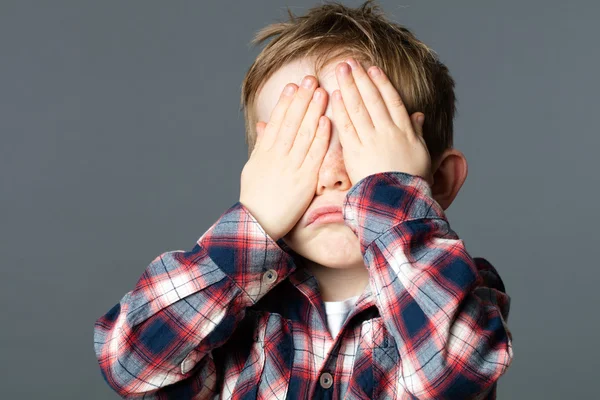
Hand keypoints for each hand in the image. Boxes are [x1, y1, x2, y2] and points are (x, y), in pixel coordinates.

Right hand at [239, 76, 329, 240]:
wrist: (258, 223)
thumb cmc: (256, 197)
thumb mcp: (252, 167)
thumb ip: (261, 144)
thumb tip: (264, 124)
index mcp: (264, 152)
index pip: (277, 121)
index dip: (286, 102)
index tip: (293, 85)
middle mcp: (277, 156)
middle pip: (291, 122)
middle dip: (302, 99)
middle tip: (311, 79)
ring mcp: (291, 167)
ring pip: (304, 134)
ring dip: (313, 112)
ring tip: (321, 92)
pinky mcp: (304, 180)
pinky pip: (313, 155)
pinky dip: (320, 137)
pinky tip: (326, 121)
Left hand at [331, 58, 431, 185]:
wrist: (398, 202)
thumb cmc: (411, 181)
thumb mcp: (421, 153)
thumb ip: (417, 132)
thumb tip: (418, 115)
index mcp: (404, 131)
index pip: (391, 100)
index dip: (381, 83)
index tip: (372, 69)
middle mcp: (387, 132)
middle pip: (372, 99)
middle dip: (360, 79)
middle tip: (350, 62)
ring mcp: (370, 141)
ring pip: (358, 109)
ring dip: (349, 87)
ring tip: (341, 71)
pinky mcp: (355, 153)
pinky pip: (346, 127)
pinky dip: (341, 110)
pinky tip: (334, 96)